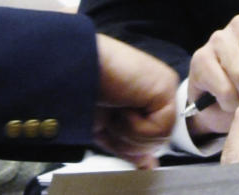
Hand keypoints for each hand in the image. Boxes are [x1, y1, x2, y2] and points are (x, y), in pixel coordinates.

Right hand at [94, 34, 177, 167]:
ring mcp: (164, 88)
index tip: (116, 132)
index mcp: (146, 98)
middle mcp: (158, 92)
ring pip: (159, 140)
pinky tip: (123, 106)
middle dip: (129, 140)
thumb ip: (130, 148)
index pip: (153, 137)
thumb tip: (148, 166)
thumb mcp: (108, 129)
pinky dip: (136, 126)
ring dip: (130, 133)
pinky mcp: (165, 86)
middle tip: (112, 118)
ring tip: (116, 110)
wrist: (73, 72)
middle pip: (157, 142)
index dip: (134, 145)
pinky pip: (160, 129)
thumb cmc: (83, 93)